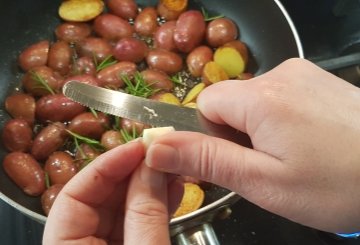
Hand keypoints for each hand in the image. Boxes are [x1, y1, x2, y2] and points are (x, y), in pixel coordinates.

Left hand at [43, 141, 182, 244]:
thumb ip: (145, 214)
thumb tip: (152, 165)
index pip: (72, 197)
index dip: (106, 166)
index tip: (138, 148)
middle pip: (101, 199)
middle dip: (135, 173)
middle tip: (161, 154)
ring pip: (124, 209)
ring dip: (151, 187)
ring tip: (173, 168)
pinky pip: (140, 224)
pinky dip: (158, 207)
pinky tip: (174, 190)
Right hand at [145, 58, 359, 232]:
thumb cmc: (337, 185)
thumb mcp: (263, 182)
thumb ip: (206, 160)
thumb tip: (155, 147)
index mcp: (262, 97)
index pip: (203, 103)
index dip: (210, 135)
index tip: (236, 159)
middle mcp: (280, 74)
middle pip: (229, 102)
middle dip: (236, 134)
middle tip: (267, 164)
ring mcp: (301, 73)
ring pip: (252, 100)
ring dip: (258, 128)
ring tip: (292, 155)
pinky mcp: (316, 78)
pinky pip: (277, 96)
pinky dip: (279, 119)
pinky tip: (306, 140)